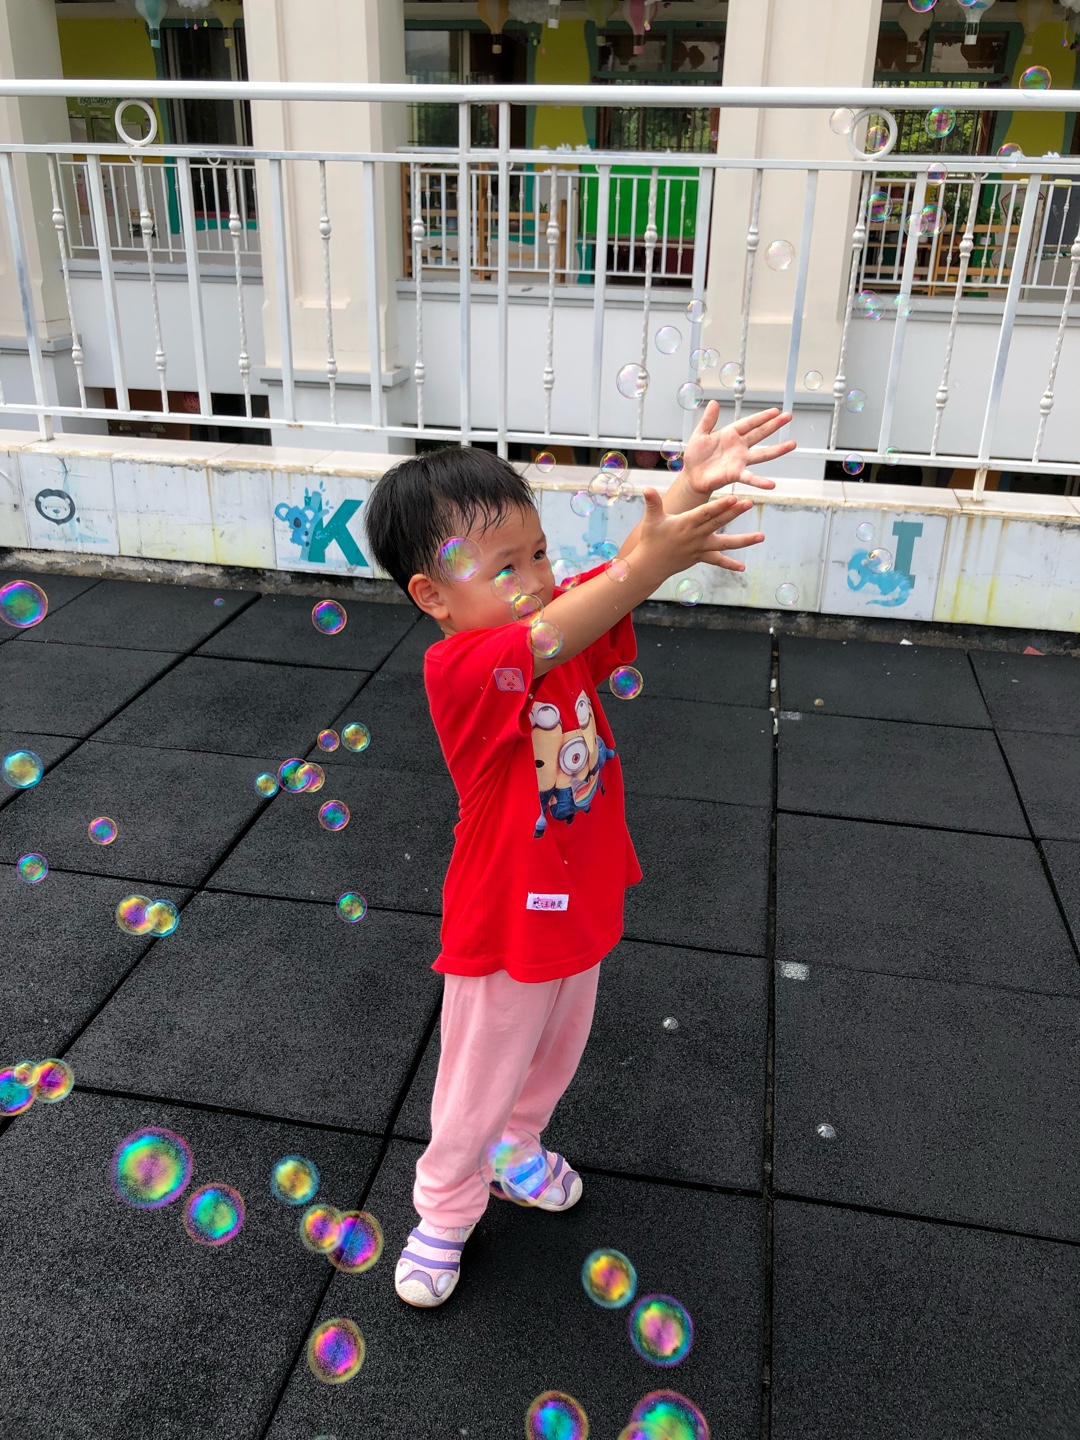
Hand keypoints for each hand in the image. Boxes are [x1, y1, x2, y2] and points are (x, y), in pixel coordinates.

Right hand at [636, 487, 765, 578]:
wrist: (650, 565)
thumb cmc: (650, 539)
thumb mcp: (650, 520)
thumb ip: (652, 503)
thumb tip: (646, 488)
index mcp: (685, 523)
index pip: (705, 513)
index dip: (720, 506)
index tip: (734, 498)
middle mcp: (696, 536)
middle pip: (718, 523)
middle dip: (734, 513)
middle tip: (749, 503)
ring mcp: (700, 547)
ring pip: (725, 543)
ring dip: (744, 540)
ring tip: (761, 537)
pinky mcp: (701, 557)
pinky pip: (717, 561)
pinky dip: (729, 564)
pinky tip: (743, 567)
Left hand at [682, 401, 795, 495]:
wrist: (691, 475)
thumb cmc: (695, 456)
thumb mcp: (700, 434)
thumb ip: (708, 420)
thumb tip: (713, 402)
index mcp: (730, 434)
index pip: (749, 423)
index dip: (762, 417)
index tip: (776, 411)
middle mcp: (739, 446)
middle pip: (760, 433)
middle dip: (774, 425)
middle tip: (789, 416)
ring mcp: (740, 461)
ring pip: (762, 454)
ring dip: (778, 450)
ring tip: (792, 444)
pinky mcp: (735, 474)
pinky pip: (750, 477)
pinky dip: (760, 482)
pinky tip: (771, 484)